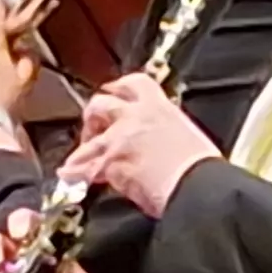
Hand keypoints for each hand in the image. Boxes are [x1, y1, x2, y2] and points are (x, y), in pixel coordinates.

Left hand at [59, 75, 222, 217]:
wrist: (199, 188)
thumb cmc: (201, 169)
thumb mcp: (187, 137)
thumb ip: (166, 132)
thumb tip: (161, 143)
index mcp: (159, 107)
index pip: (133, 84)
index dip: (118, 88)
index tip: (113, 94)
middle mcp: (135, 117)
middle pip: (100, 104)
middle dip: (93, 117)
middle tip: (94, 130)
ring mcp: (118, 139)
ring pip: (88, 139)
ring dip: (82, 149)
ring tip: (79, 160)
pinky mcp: (109, 163)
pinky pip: (83, 168)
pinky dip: (74, 174)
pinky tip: (70, 177)